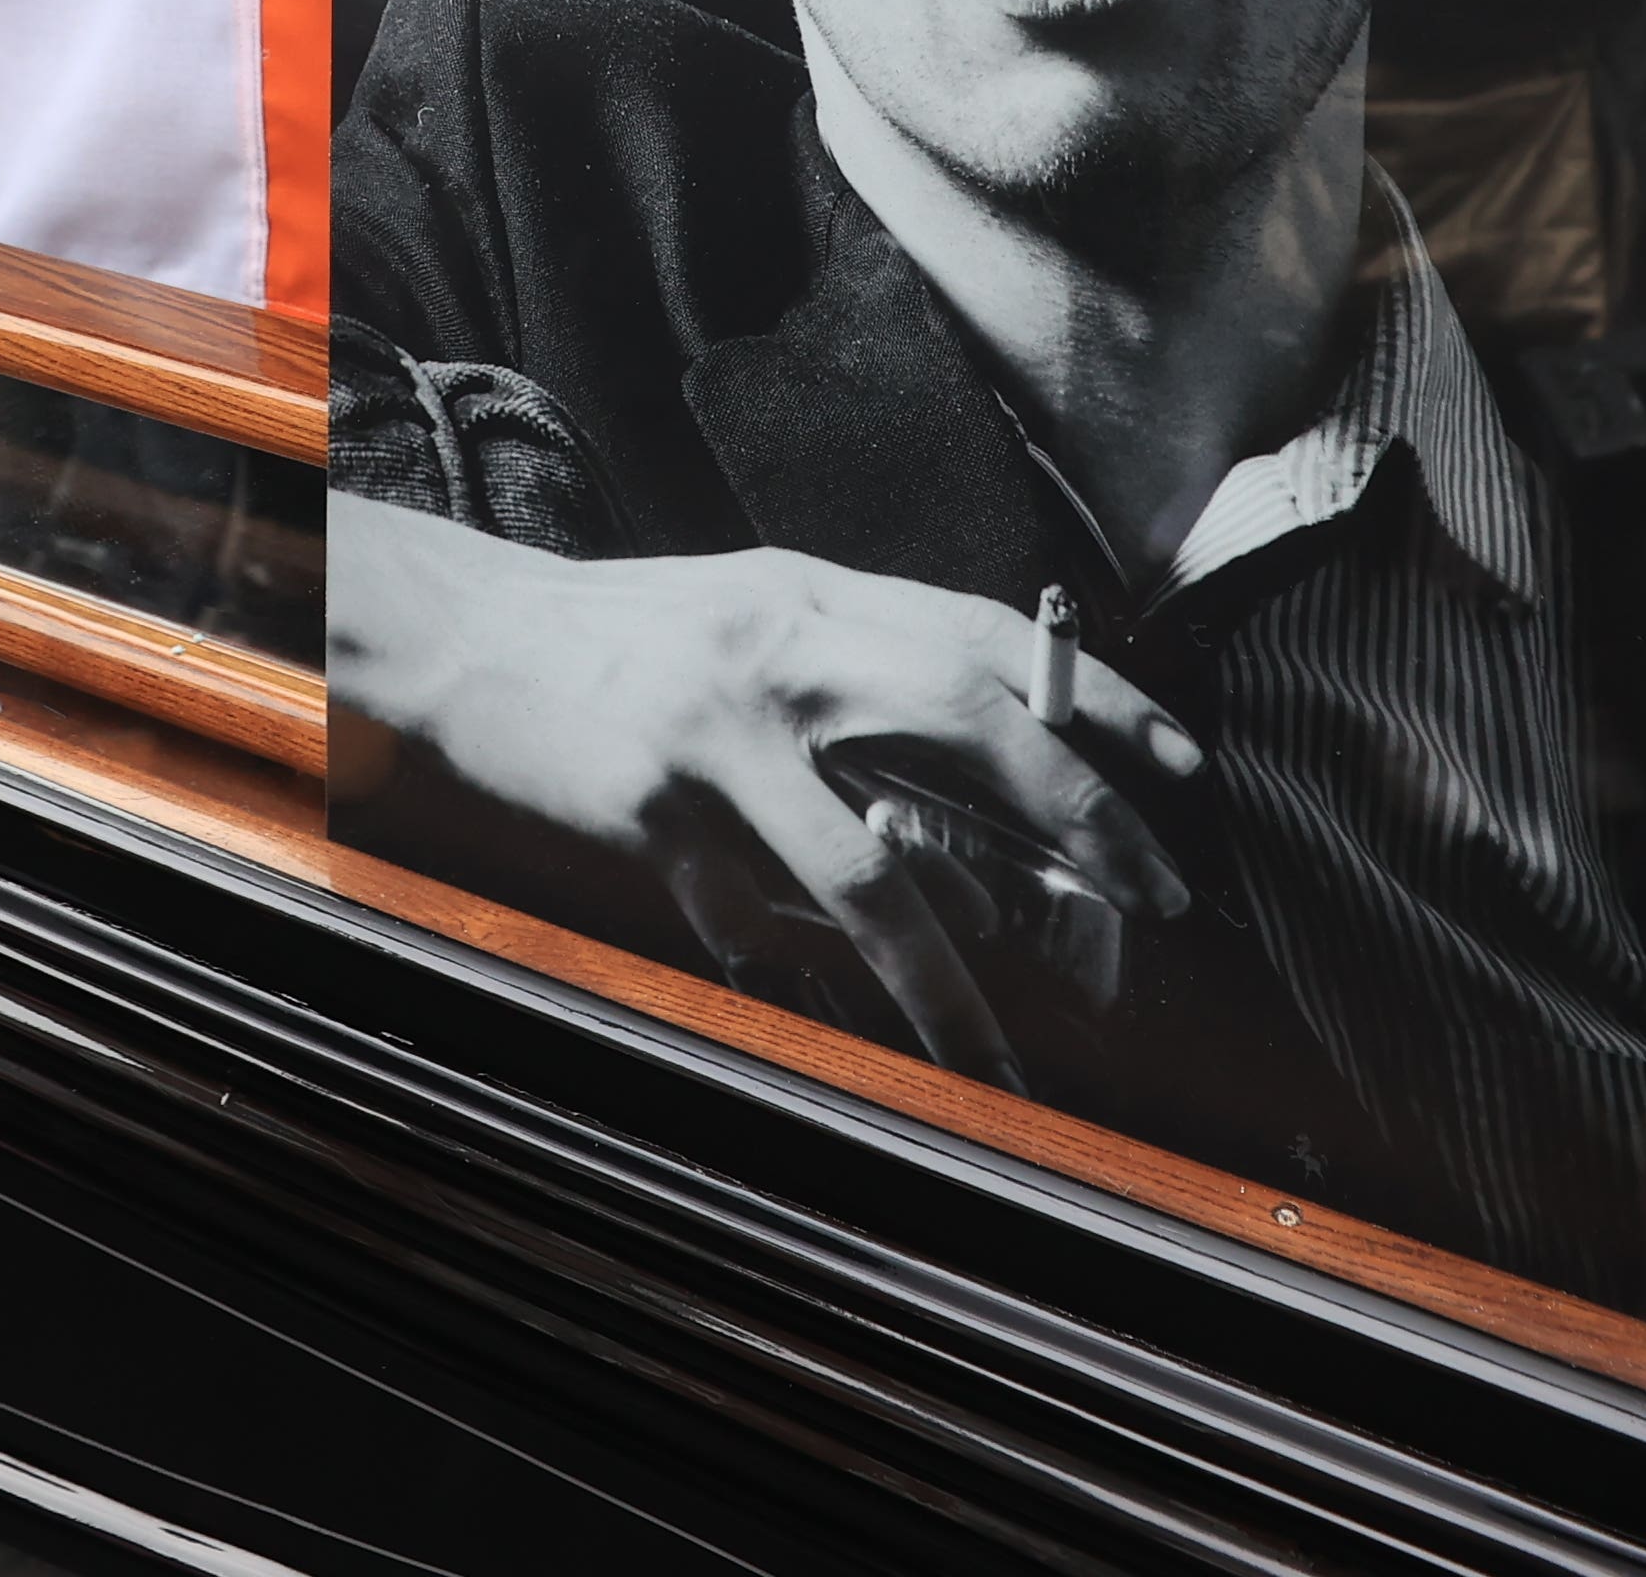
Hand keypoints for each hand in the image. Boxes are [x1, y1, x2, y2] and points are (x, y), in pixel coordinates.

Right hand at [331, 500, 1200, 1090]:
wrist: (464, 633)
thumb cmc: (626, 640)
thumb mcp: (753, 618)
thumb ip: (857, 672)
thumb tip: (981, 786)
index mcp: (820, 597)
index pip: (992, 640)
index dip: (1098, 699)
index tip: (1181, 764)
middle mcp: (786, 650)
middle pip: (971, 728)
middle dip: (1082, 817)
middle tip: (1156, 893)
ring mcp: (721, 731)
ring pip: (868, 867)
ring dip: (947, 974)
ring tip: (992, 1047)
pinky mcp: (654, 805)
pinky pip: (746, 914)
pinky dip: (778, 962)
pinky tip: (798, 1001)